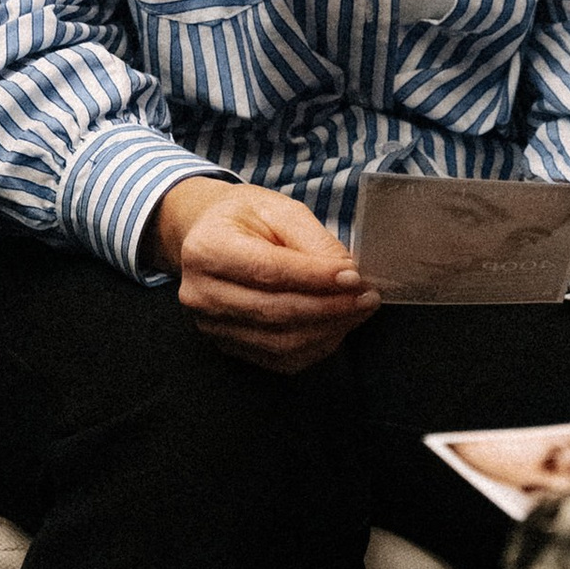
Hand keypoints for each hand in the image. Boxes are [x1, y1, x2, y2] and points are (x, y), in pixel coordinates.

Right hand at [156, 177, 377, 373]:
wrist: (208, 235)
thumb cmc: (246, 218)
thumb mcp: (280, 210)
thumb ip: (314, 241)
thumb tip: (348, 275)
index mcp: (207, 249)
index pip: (267, 270)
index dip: (314, 278)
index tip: (354, 277)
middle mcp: (201, 293)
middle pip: (275, 311)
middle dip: (330, 307)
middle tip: (367, 297)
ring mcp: (211, 326)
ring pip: (280, 342)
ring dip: (328, 330)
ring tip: (358, 310)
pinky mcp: (227, 346)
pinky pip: (279, 358)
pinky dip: (315, 346)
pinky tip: (336, 325)